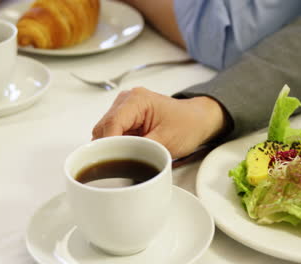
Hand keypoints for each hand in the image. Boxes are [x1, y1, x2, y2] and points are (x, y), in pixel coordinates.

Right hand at [92, 87, 225, 158]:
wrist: (197, 120)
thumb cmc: (187, 124)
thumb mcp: (166, 141)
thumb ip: (140, 149)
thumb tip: (120, 159)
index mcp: (136, 100)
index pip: (112, 123)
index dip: (108, 144)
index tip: (108, 161)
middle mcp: (126, 101)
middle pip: (103, 127)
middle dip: (107, 147)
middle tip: (116, 165)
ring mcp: (124, 109)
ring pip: (104, 131)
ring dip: (111, 146)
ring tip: (123, 160)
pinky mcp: (126, 118)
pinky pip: (112, 134)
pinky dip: (116, 145)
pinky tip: (124, 154)